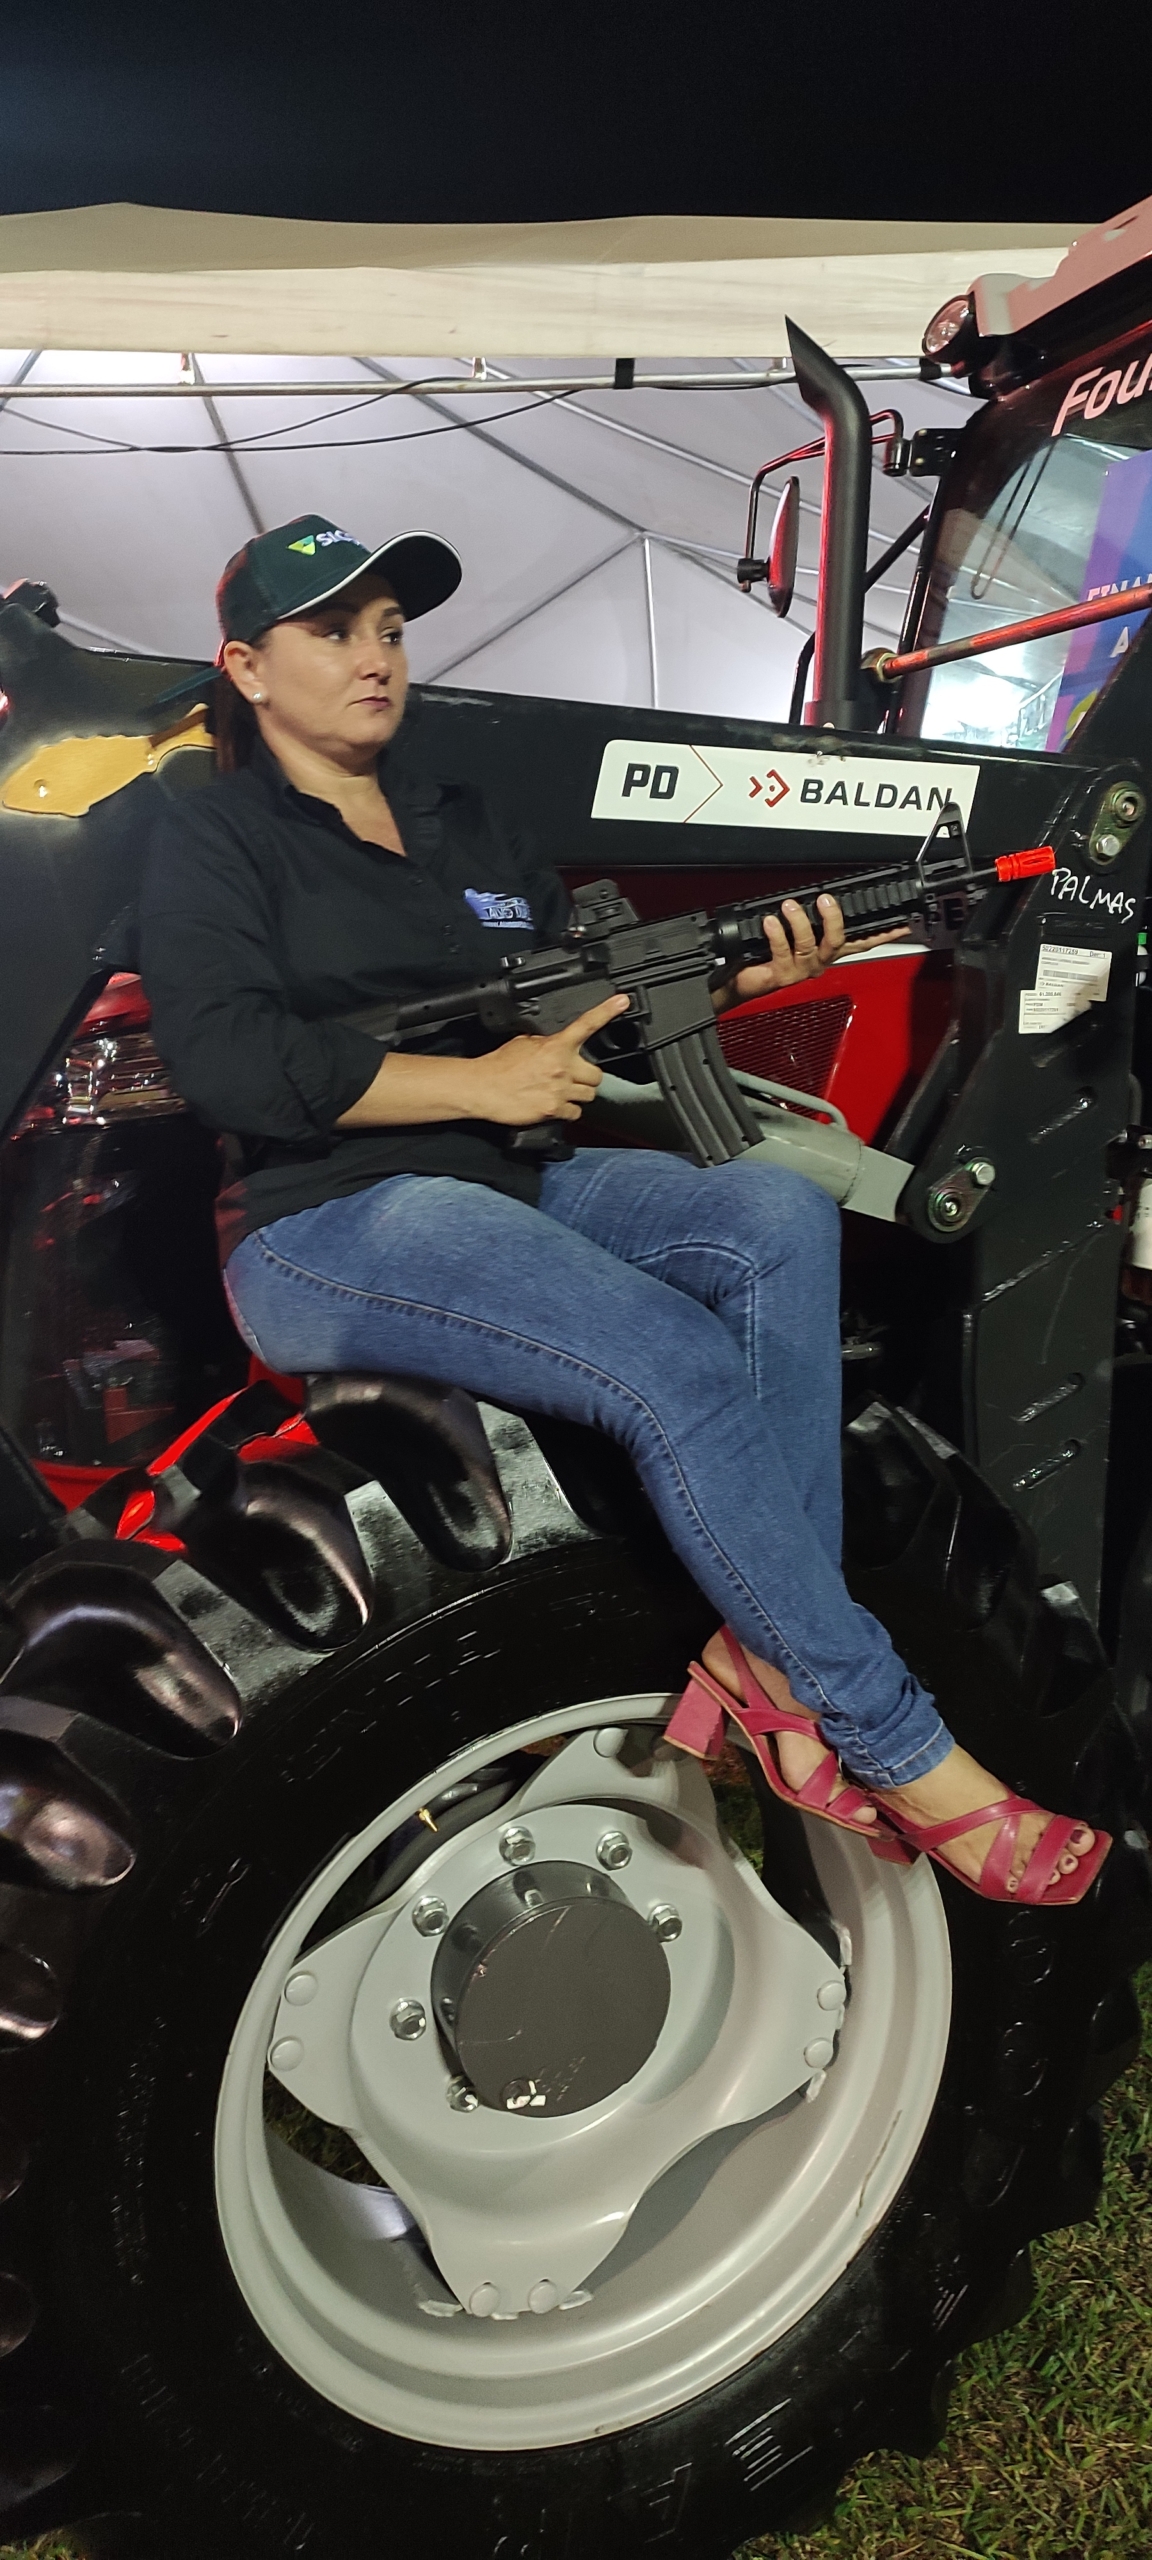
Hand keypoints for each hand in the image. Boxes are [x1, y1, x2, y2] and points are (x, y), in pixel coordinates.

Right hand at [462, 993, 630, 1125]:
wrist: (482, 1087)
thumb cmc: (498, 1066)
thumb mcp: (524, 1042)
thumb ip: (547, 1044)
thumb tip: (557, 1046)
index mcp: (556, 1046)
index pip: (587, 1024)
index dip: (607, 1011)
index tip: (622, 1001)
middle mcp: (562, 1067)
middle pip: (597, 1075)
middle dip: (586, 1077)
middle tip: (572, 1077)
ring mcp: (560, 1090)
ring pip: (588, 1095)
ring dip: (577, 1094)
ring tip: (559, 1092)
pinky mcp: (553, 1109)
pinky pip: (574, 1113)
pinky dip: (567, 1112)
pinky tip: (553, 1105)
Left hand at [714, 896, 909, 1010]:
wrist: (739, 982)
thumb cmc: (765, 956)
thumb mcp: (795, 934)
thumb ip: (811, 920)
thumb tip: (819, 897)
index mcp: (827, 952)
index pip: (862, 941)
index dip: (884, 934)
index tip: (902, 923)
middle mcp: (818, 963)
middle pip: (839, 942)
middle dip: (834, 918)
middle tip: (825, 899)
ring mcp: (801, 971)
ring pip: (810, 944)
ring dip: (799, 922)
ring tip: (788, 906)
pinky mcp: (781, 976)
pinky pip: (783, 952)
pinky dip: (776, 934)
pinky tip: (770, 922)